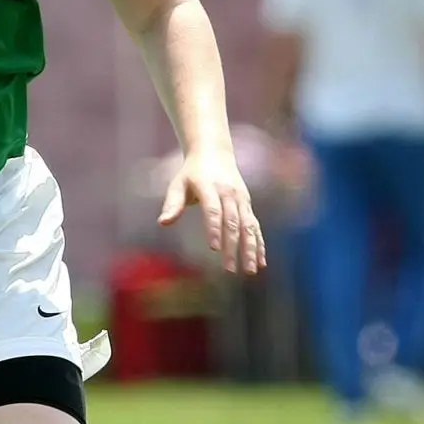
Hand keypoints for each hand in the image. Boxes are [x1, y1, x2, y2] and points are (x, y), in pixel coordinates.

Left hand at [159, 147, 265, 274]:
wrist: (214, 152)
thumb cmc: (191, 173)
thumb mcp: (178, 184)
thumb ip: (172, 204)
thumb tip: (162, 223)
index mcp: (210, 187)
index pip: (213, 211)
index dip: (214, 229)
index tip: (215, 249)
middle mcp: (229, 194)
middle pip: (232, 223)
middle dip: (232, 247)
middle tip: (229, 269)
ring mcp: (241, 200)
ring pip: (248, 227)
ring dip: (251, 249)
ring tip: (250, 271)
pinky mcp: (247, 205)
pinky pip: (255, 226)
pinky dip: (259, 243)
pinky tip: (261, 262)